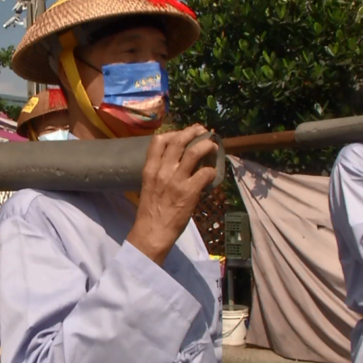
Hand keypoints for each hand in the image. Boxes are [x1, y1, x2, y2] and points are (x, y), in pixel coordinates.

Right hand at [127, 125, 218, 265]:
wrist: (152, 232)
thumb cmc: (150, 212)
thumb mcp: (149, 186)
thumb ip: (159, 173)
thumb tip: (177, 164)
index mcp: (150, 169)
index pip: (158, 141)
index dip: (173, 133)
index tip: (181, 134)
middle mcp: (163, 171)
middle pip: (179, 140)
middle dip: (193, 132)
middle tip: (202, 131)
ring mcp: (177, 180)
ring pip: (194, 152)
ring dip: (206, 145)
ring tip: (213, 146)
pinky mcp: (190, 192)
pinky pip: (205, 173)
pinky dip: (212, 170)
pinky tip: (212, 174)